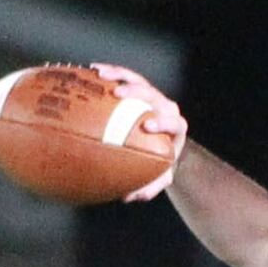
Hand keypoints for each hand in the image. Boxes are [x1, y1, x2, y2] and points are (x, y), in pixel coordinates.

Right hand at [91, 63, 187, 200]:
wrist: (165, 143)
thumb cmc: (161, 162)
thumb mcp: (159, 178)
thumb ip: (149, 187)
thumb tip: (130, 195)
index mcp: (176, 126)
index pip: (173, 121)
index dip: (162, 122)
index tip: (147, 126)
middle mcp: (165, 107)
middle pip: (153, 94)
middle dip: (137, 92)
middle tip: (118, 94)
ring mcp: (152, 95)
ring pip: (137, 81)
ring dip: (119, 76)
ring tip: (100, 75)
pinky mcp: (139, 89)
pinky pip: (124, 78)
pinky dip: (110, 73)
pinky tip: (92, 71)